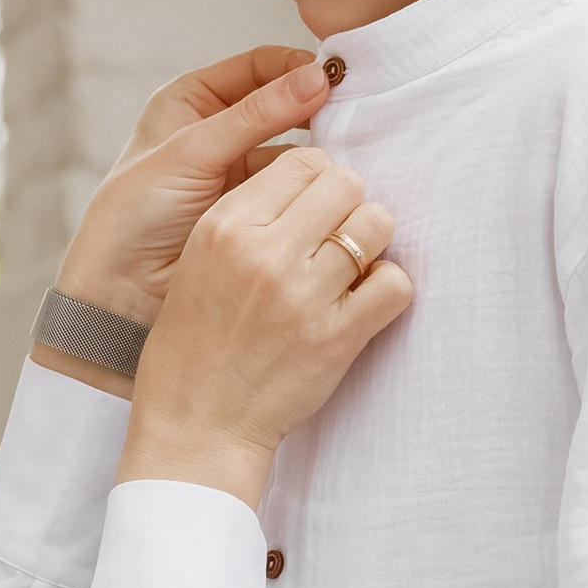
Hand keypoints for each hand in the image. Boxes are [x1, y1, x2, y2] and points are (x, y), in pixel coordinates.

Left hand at [43, 46, 329, 376]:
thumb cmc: (135, 215)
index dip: (297, 68)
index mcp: (191, 101)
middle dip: (316, 109)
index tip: (336, 79)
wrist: (120, 294)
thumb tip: (317, 78)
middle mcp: (217, 131)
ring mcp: (237, 172)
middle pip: (282, 105)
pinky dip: (315, 189)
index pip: (259, 67)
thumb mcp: (192, 153)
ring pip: (293, 150)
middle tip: (357, 113)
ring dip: (321, 153)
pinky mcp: (254, 211)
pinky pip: (293, 189)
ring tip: (355, 154)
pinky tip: (338, 190)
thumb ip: (255, 115)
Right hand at [117, 146, 409, 506]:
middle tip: (335, 239)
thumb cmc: (193, 344)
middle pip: (346, 183)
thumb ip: (248, 218)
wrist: (195, 426)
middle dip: (348, 206)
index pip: (302, 161)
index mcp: (224, 227)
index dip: (317, 182)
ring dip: (372, 243)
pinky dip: (389, 288)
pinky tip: (364, 302)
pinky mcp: (336, 338)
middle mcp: (264, 253)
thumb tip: (315, 182)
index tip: (313, 212)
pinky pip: (395, 284)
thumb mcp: (197, 262)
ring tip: (352, 269)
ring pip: (376, 224)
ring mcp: (302, 296)